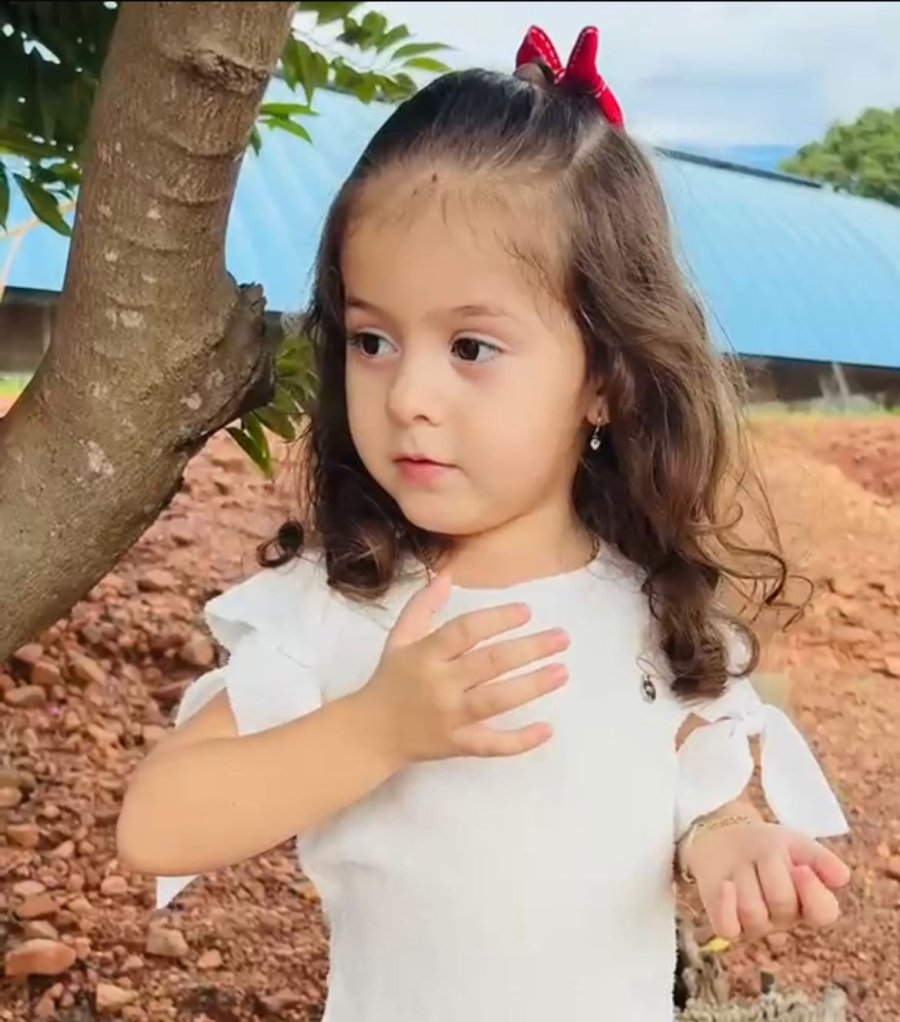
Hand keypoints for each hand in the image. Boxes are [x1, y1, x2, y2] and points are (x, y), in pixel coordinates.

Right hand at [358, 572, 569, 766]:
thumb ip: (422, 606)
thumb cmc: (390, 680)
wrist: (370, 733)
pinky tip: (547, 729)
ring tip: (562, 671)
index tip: (526, 611)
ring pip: (496, 700)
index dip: (497, 619)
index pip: (465, 631)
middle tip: (562, 637)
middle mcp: (440, 683)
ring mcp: (450, 717)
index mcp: (426, 654)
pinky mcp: (457, 745)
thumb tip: (446, 575)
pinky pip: (492, 745)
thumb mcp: (399, 638)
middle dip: (529, 649)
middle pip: (489, 663)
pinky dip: (520, 741)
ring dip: (532, 686)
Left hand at [686, 820, 850, 940]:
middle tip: (763, 854)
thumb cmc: (764, 845)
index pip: (823, 912)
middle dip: (770, 870)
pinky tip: (726, 884)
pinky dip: (726, 905)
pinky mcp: (727, 925)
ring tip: (744, 865)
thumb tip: (842, 877)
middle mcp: (784, 920)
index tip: (801, 868)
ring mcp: (755, 925)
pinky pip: (728, 928)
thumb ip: (819, 857)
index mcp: (808, 903)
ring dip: (745, 879)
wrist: (724, 836)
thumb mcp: (793, 843)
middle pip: (782, 904)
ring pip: (754, 913)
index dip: (812, 892)